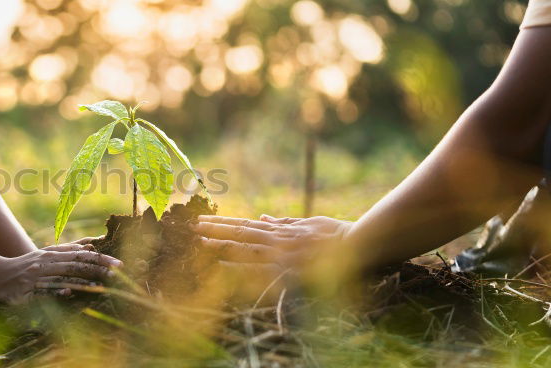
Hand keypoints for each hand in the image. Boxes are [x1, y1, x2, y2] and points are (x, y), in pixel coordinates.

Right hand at [0, 237, 121, 302]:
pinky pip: (42, 292)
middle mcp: (45, 263)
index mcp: (52, 255)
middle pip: (75, 264)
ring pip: (61, 277)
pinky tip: (67, 293)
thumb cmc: (25, 267)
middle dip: (97, 268)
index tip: (120, 264)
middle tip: (118, 272)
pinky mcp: (25, 292)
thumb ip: (67, 251)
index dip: (101, 259)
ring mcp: (35, 277)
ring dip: (81, 281)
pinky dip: (55, 292)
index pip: (81, 255)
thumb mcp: (46, 255)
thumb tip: (90, 247)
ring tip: (99, 284)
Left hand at [193, 215, 351, 271]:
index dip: (220, 223)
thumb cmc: (336, 234)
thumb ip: (283, 222)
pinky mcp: (291, 272)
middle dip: (213, 232)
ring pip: (245, 250)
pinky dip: (242, 269)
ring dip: (221, 247)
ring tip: (199, 243)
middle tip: (189, 229)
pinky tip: (224, 268)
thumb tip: (262, 216)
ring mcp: (283, 256)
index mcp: (280, 230)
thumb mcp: (308, 222)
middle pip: (239, 235)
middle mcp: (278, 241)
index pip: (243, 225)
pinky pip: (261, 272)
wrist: (361, 244)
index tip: (200, 221)